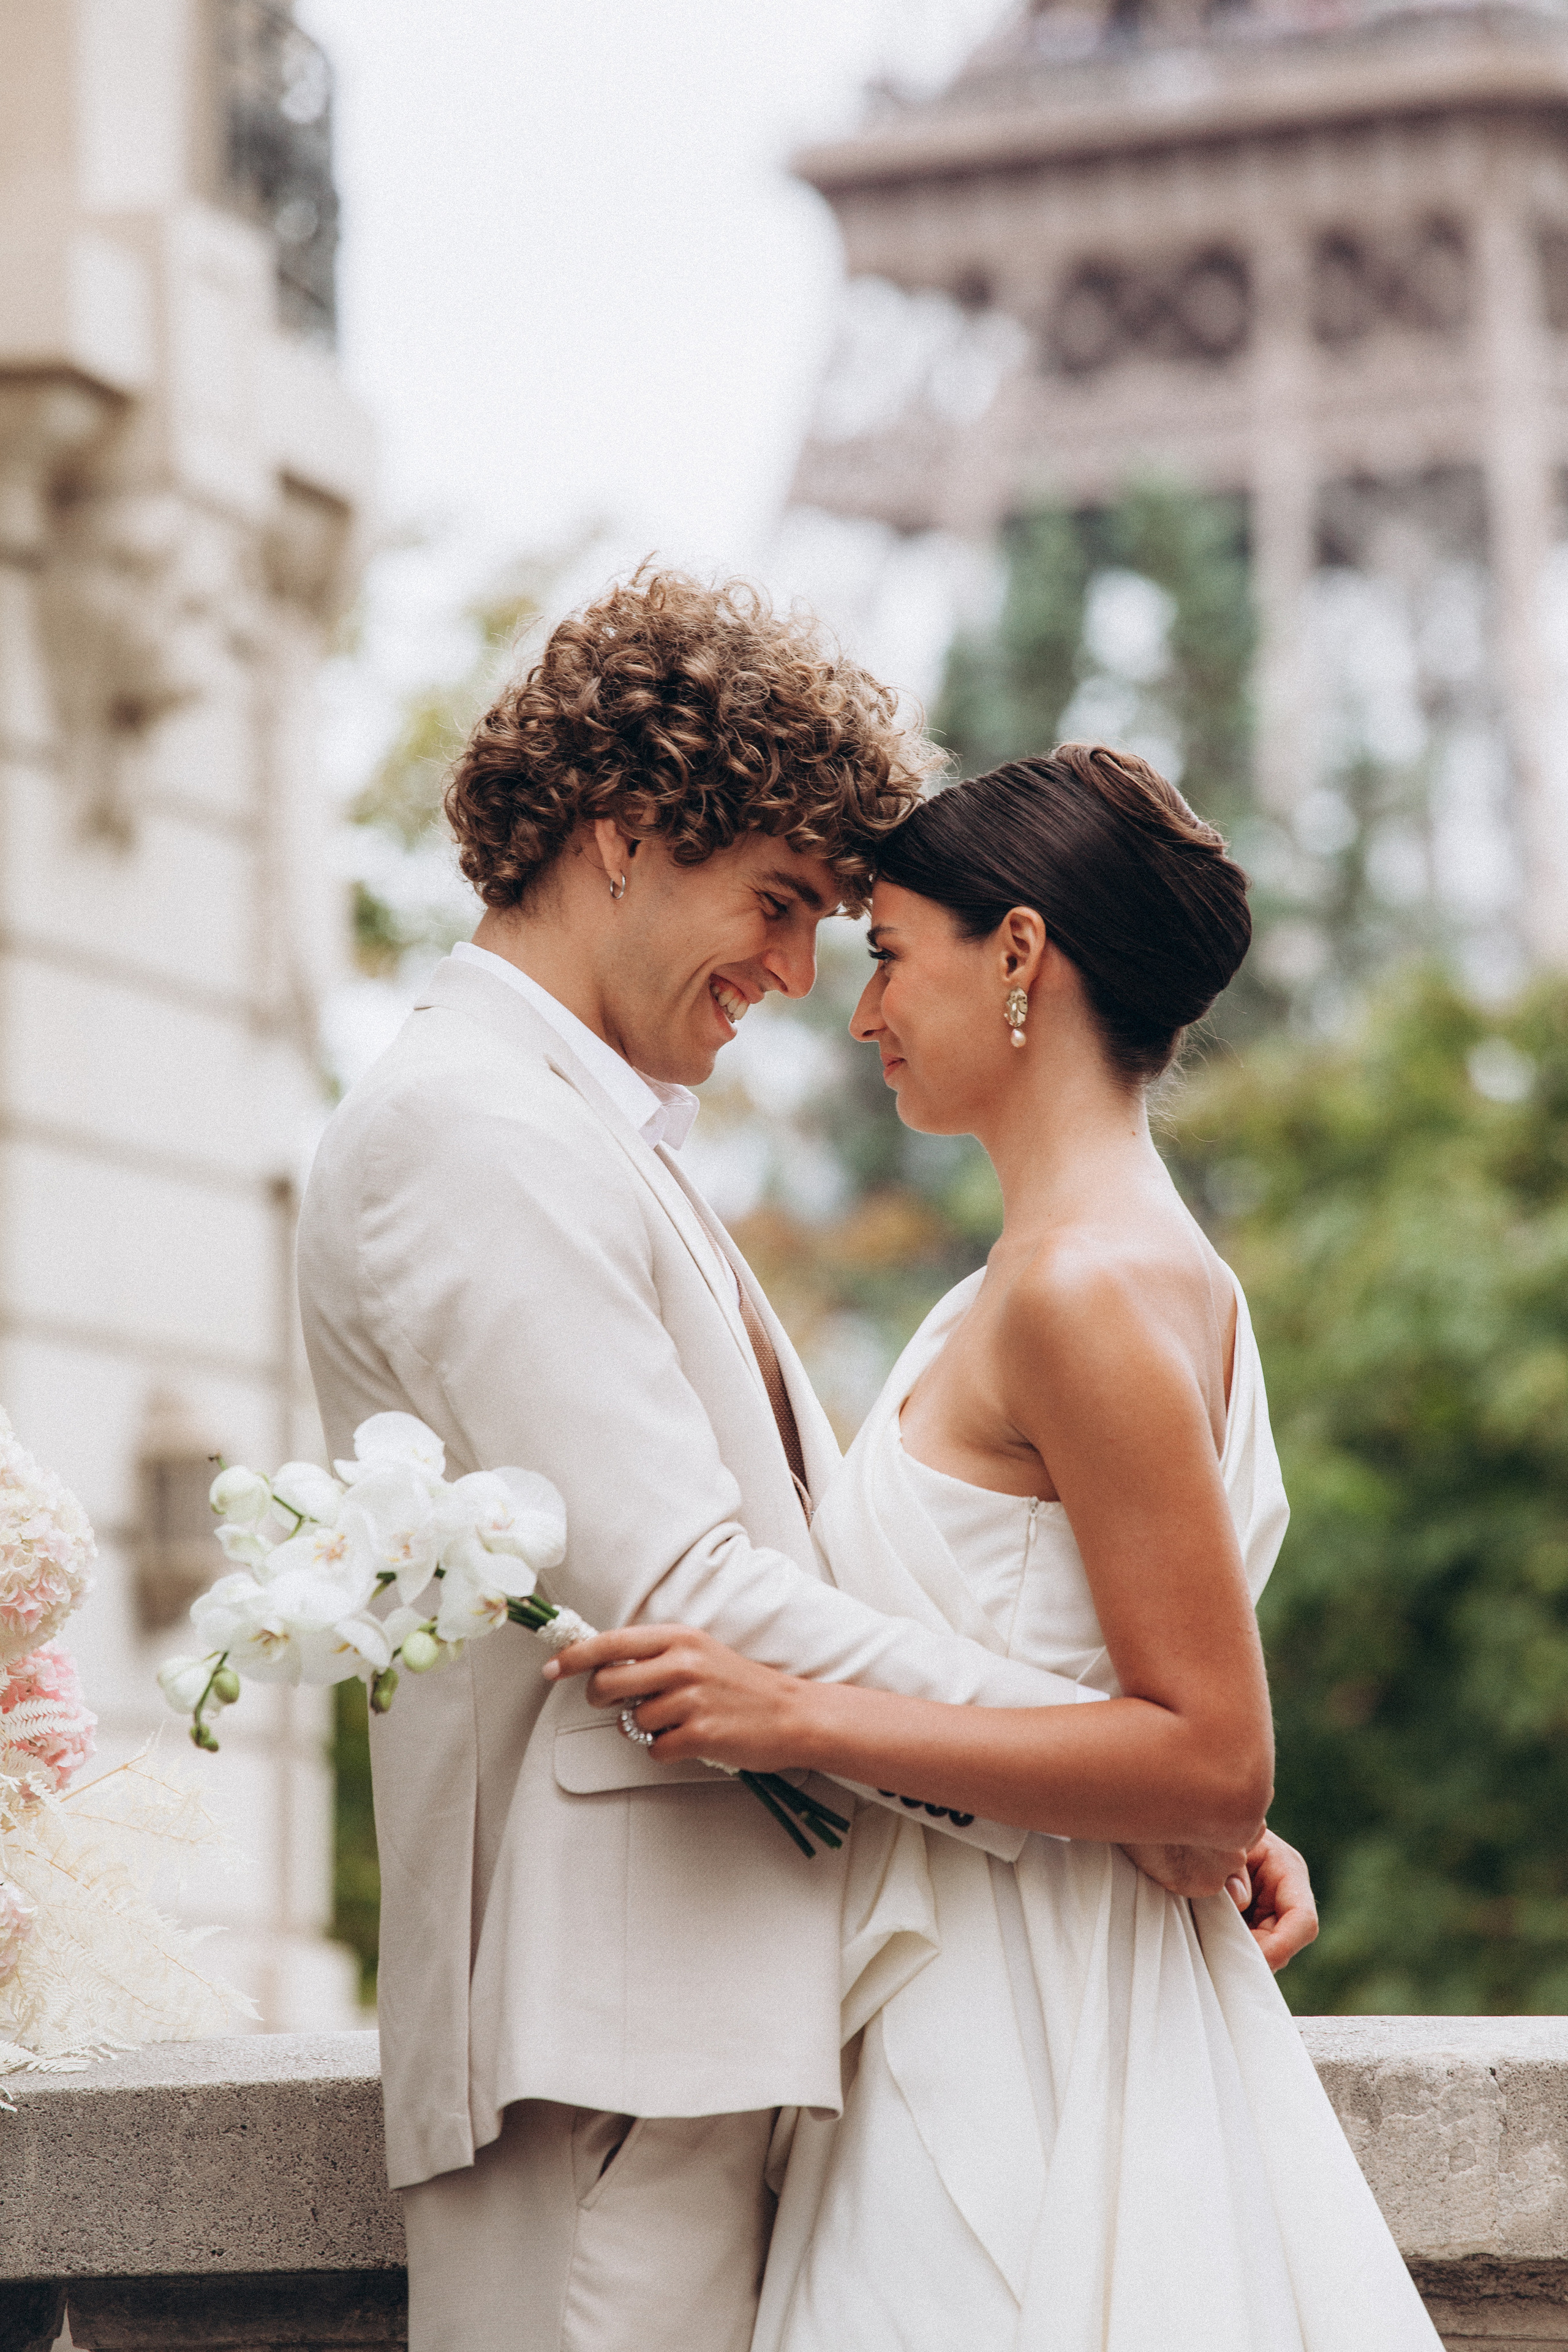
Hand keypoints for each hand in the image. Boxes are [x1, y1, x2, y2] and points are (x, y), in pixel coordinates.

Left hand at [543, 1622, 809, 1770]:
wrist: (792, 1714)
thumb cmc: (741, 1685)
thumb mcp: (699, 1653)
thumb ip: (655, 1656)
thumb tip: (604, 1667)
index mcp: (679, 1637)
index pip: (610, 1643)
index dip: (574, 1657)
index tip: (551, 1669)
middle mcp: (682, 1663)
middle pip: (606, 1684)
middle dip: (601, 1699)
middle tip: (617, 1705)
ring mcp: (691, 1699)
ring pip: (631, 1721)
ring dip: (644, 1728)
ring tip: (676, 1721)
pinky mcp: (699, 1733)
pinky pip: (654, 1749)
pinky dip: (665, 1750)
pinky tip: (690, 1739)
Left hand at [1122, 1827, 1317, 1970]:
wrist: (1200, 1819)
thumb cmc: (1213, 1829)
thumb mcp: (1224, 1842)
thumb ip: (1233, 1868)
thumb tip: (1241, 1899)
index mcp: (1288, 1870)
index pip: (1303, 1921)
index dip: (1282, 1947)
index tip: (1251, 1959)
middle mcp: (1286, 1893)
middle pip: (1285, 1943)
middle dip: (1258, 1955)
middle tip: (1224, 1961)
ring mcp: (1272, 1908)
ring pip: (1269, 1949)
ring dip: (1244, 1954)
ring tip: (1214, 1950)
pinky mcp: (1255, 1918)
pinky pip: (1252, 1945)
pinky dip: (1235, 1950)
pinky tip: (1213, 1945)